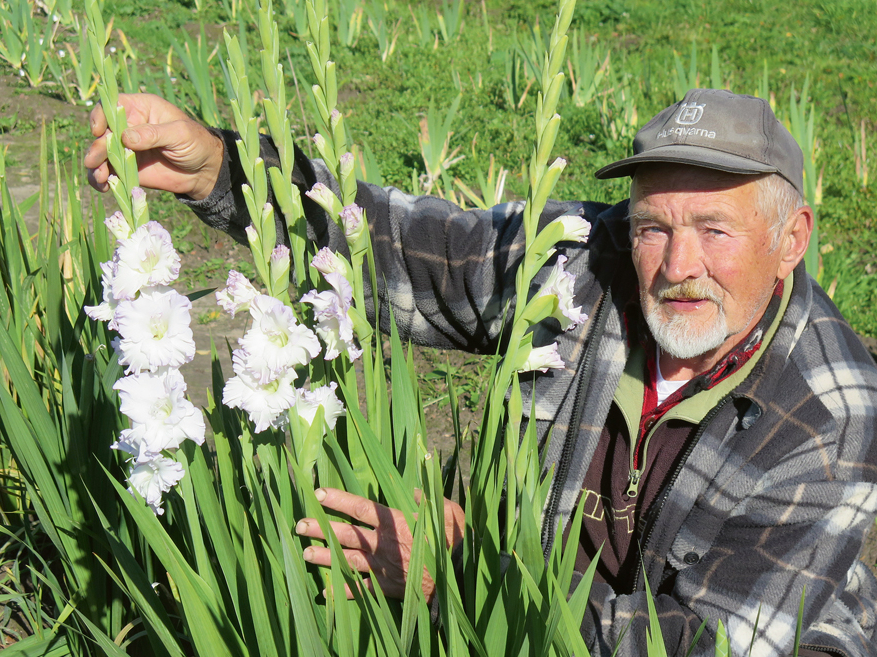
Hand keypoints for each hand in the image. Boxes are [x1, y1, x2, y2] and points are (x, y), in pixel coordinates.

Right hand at [84, 93, 223, 200]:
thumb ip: (154, 134)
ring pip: (101, 154)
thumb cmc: (195, 143)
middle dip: (98, 147)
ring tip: (100, 178)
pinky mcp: (126, 168)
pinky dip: (101, 180)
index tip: (99, 131)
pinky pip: (108, 172)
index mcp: (141, 108)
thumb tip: (126, 137)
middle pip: (103, 132)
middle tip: (95, 161)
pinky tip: (103, 187)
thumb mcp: (180, 134)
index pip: (113, 105)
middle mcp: (128, 126)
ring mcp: (125, 148)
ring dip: (95, 165)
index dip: (102, 115)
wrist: (203, 171)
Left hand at [295, 488, 464, 601]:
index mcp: (397, 523)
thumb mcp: (448, 511)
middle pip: (346, 534)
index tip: (319, 494)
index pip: (361, 508)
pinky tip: (328, 591)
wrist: (461, 578)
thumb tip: (410, 490)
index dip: (339, 500)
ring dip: (325, 558)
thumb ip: (427, 498)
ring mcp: (384, 568)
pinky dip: (344, 590)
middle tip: (300, 525)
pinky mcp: (388, 588)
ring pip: (348, 560)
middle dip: (321, 528)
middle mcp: (384, 545)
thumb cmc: (456, 542)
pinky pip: (362, 590)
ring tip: (306, 554)